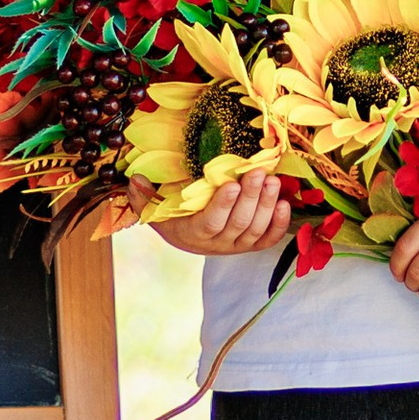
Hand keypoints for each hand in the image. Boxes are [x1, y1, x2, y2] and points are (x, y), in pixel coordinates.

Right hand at [146, 169, 293, 255]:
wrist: (187, 237)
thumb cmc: (171, 215)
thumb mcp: (153, 206)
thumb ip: (142, 194)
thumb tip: (134, 179)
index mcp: (192, 234)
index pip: (210, 222)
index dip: (222, 205)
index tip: (231, 183)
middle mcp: (217, 244)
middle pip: (237, 224)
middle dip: (250, 198)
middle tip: (259, 173)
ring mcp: (236, 246)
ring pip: (255, 229)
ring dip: (266, 205)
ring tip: (272, 180)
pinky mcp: (251, 245)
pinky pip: (268, 239)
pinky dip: (279, 224)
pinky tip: (284, 203)